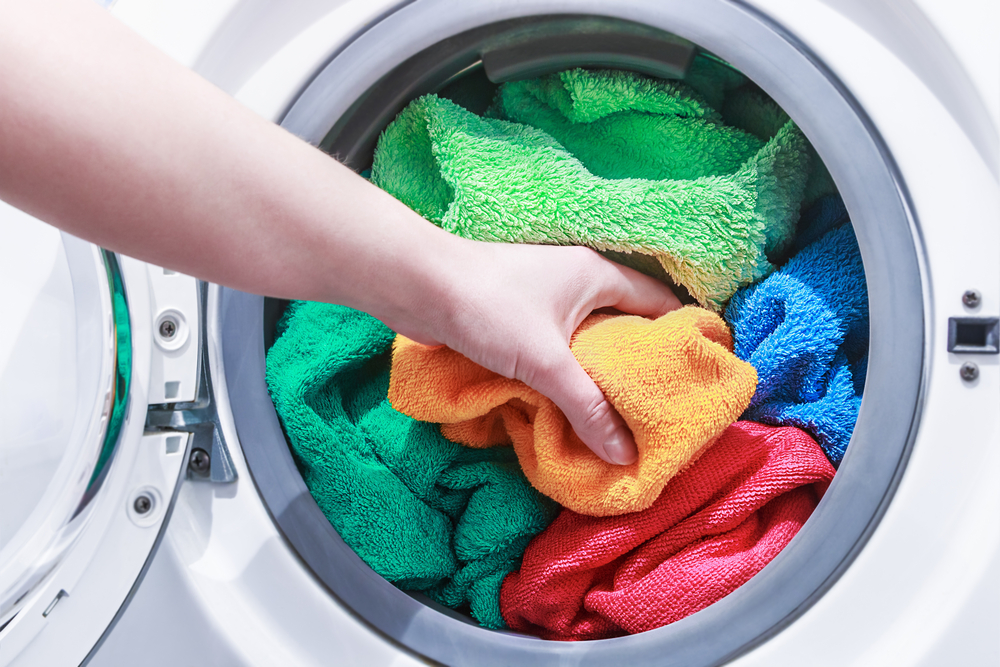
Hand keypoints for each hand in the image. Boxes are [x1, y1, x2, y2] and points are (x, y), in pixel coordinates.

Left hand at [381, 241, 681, 464]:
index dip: (682, 333)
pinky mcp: (516, 316)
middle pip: (623, 323)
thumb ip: (588, 407)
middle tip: (661, 406)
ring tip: (620, 415)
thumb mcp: (548, 362)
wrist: (416, 286)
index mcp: (596, 275)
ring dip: (597, 371)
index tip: (700, 371)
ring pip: (586, 338)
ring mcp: (544, 297)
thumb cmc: (489, 308)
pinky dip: (565, 372)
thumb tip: (625, 455)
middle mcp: (575, 281)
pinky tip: (570, 403)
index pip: (658, 302)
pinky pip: (555, 347)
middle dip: (639, 363)